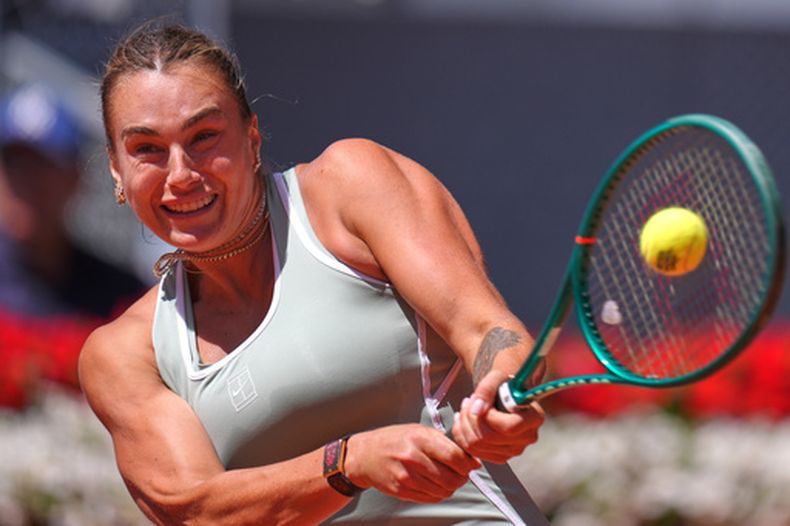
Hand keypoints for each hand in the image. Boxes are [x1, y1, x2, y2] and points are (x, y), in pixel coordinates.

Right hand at [343, 424, 480, 502]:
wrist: (364, 455)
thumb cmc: (393, 440)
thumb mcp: (417, 430)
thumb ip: (441, 440)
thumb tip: (466, 454)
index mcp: (419, 439)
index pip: (455, 456)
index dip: (469, 463)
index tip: (473, 464)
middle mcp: (413, 458)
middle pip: (452, 477)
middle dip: (463, 477)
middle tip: (463, 473)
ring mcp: (406, 477)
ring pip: (444, 490)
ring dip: (452, 487)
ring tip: (449, 478)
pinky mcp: (402, 491)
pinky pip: (431, 498)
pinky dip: (439, 493)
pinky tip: (436, 485)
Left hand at [451, 370, 544, 462]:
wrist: (507, 396)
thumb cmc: (505, 385)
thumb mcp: (497, 377)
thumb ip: (486, 389)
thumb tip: (477, 410)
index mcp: (534, 417)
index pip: (509, 427)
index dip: (489, 417)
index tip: (481, 402)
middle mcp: (527, 437)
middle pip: (488, 438)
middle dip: (470, 418)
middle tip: (468, 401)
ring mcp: (514, 450)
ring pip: (477, 445)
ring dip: (464, 424)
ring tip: (466, 408)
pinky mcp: (501, 456)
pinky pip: (473, 451)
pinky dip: (462, 435)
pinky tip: (464, 420)